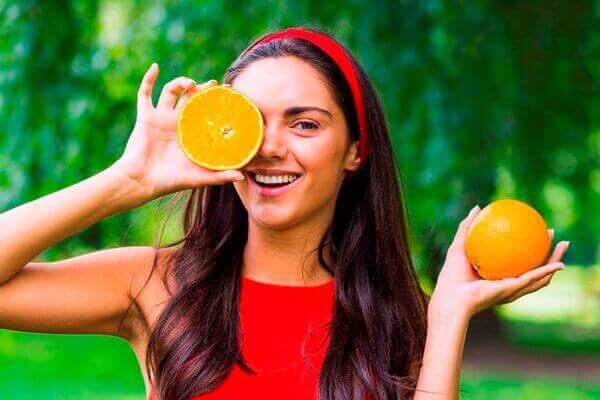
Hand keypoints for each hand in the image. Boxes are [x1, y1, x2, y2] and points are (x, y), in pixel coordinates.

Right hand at [112, 63, 244, 200]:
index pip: (206, 112)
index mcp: (190, 134)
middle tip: (214, 84)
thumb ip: (219, 176)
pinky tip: (155, 67)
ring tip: (191, 82)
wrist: (141, 182)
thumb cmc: (170, 182)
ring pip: (171, 91)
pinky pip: (144, 94)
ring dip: (180, 82)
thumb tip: (242, 175)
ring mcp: (160, 118)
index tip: (229, 93)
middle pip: (190, 97)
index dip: (216, 102)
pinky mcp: (145, 117)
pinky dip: (148, 79)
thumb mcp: (198, 178)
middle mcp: (176, 123)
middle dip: (202, 89)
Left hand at [429, 205, 569, 321]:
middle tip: (552, 234)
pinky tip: (559, 263)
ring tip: (563, 245)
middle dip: (548, 251)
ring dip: (554, 261)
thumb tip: (478, 207)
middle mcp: (507, 283)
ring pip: (541, 276)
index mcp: (497, 274)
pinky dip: (547, 272)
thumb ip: (467, 227)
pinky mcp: (513, 291)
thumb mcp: (459, 245)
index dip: (529, 244)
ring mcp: (512, 289)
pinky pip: (533, 279)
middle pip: (534, 267)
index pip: (518, 259)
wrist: (452, 295)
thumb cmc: (452, 274)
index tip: (535, 229)